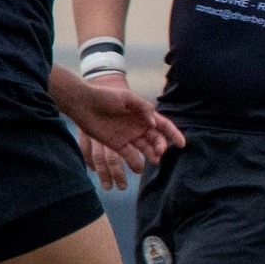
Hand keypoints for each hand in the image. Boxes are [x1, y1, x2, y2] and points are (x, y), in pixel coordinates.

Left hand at [55, 72, 182, 174]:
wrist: (83, 103)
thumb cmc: (105, 96)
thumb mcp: (127, 97)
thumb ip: (143, 108)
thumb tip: (155, 123)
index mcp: (144, 114)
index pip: (164, 125)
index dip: (174, 134)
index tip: (181, 144)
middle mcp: (139, 126)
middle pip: (156, 139)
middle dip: (161, 146)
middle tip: (160, 152)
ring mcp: (128, 136)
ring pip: (145, 148)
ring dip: (151, 155)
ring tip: (154, 160)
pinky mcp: (116, 144)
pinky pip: (129, 155)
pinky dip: (135, 161)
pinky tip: (139, 167)